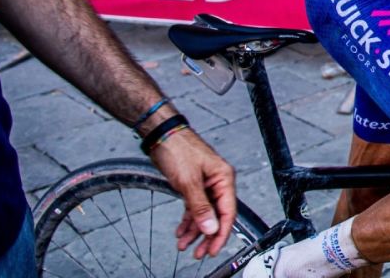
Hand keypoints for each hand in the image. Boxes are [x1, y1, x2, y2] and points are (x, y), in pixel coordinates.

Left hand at [149, 129, 235, 258]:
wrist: (161, 135)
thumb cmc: (178, 150)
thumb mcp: (188, 181)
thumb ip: (200, 206)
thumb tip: (210, 227)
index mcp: (224, 178)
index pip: (228, 211)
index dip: (221, 233)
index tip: (213, 249)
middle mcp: (217, 182)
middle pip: (217, 215)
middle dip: (207, 235)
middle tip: (200, 253)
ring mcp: (205, 184)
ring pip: (204, 213)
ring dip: (195, 230)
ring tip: (185, 245)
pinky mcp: (193, 184)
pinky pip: (194, 207)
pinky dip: (188, 220)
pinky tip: (181, 232)